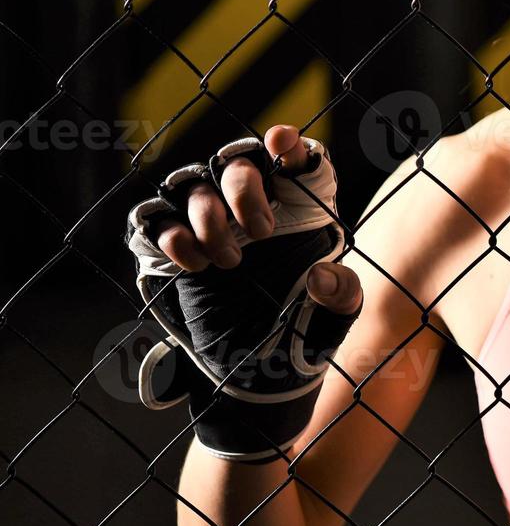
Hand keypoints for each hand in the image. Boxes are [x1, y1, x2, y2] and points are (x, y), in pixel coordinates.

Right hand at [125, 125, 363, 461]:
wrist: (258, 382)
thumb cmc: (303, 339)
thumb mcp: (336, 318)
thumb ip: (342, 293)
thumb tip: (323, 275)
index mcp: (300, 214)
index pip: (296, 161)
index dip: (289, 145)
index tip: (282, 144)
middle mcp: (251, 210)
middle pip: (236, 161)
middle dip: (244, 185)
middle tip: (261, 232)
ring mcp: (208, 228)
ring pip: (190, 183)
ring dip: (206, 213)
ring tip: (227, 261)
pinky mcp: (171, 254)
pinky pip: (151, 219)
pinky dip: (167, 232)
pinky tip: (192, 262)